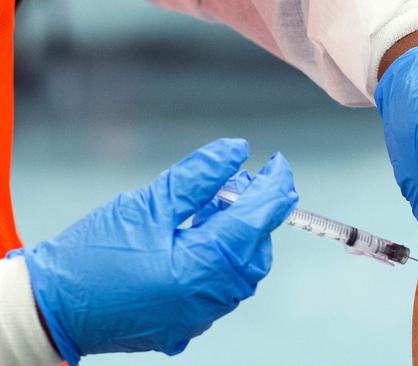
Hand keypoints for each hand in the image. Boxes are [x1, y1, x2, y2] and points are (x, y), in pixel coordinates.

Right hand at [17, 139, 297, 364]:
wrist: (52, 306)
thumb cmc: (91, 255)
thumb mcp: (146, 204)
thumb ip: (198, 176)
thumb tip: (236, 150)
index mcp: (202, 267)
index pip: (258, 220)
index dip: (275, 187)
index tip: (279, 164)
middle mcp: (210, 299)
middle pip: (256, 247)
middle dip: (254, 211)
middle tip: (233, 183)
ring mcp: (200, 316)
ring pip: (242, 270)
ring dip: (236, 234)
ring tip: (210, 208)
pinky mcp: (187, 323)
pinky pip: (221, 287)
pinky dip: (220, 258)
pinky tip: (198, 238)